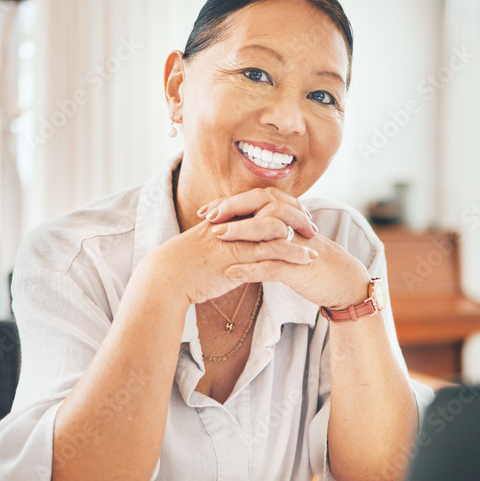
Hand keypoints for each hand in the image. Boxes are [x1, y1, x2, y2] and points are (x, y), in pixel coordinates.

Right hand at [142, 201, 317, 306]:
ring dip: (300, 235)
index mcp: (225, 215)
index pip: (260, 201)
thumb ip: (224, 242)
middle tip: (311, 226)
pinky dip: (294, 253)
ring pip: (277, 227)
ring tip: (315, 245)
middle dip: (296, 216)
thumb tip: (238, 247)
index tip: (297, 216)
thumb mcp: (206, 247)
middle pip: (273, 207)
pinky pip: (272, 250)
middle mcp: (232, 221)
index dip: (281, 207)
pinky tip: (307, 260)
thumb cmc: (183, 267)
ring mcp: (235, 237)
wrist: (164, 278)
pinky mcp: (238, 256)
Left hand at [205, 188, 370, 309]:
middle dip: (233, 207)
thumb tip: (235, 228)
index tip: (205, 211)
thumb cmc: (308, 260)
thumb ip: (265, 231)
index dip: (229, 203)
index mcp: (286, 214)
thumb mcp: (285, 241)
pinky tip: (231, 273)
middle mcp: (292, 222)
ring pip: (268, 228)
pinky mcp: (299, 265)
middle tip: (209, 216)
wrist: (340, 280)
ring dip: (241, 231)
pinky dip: (251, 269)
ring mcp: (296, 242)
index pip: (255, 199)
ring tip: (217, 236)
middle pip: (261, 203)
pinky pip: (273, 264)